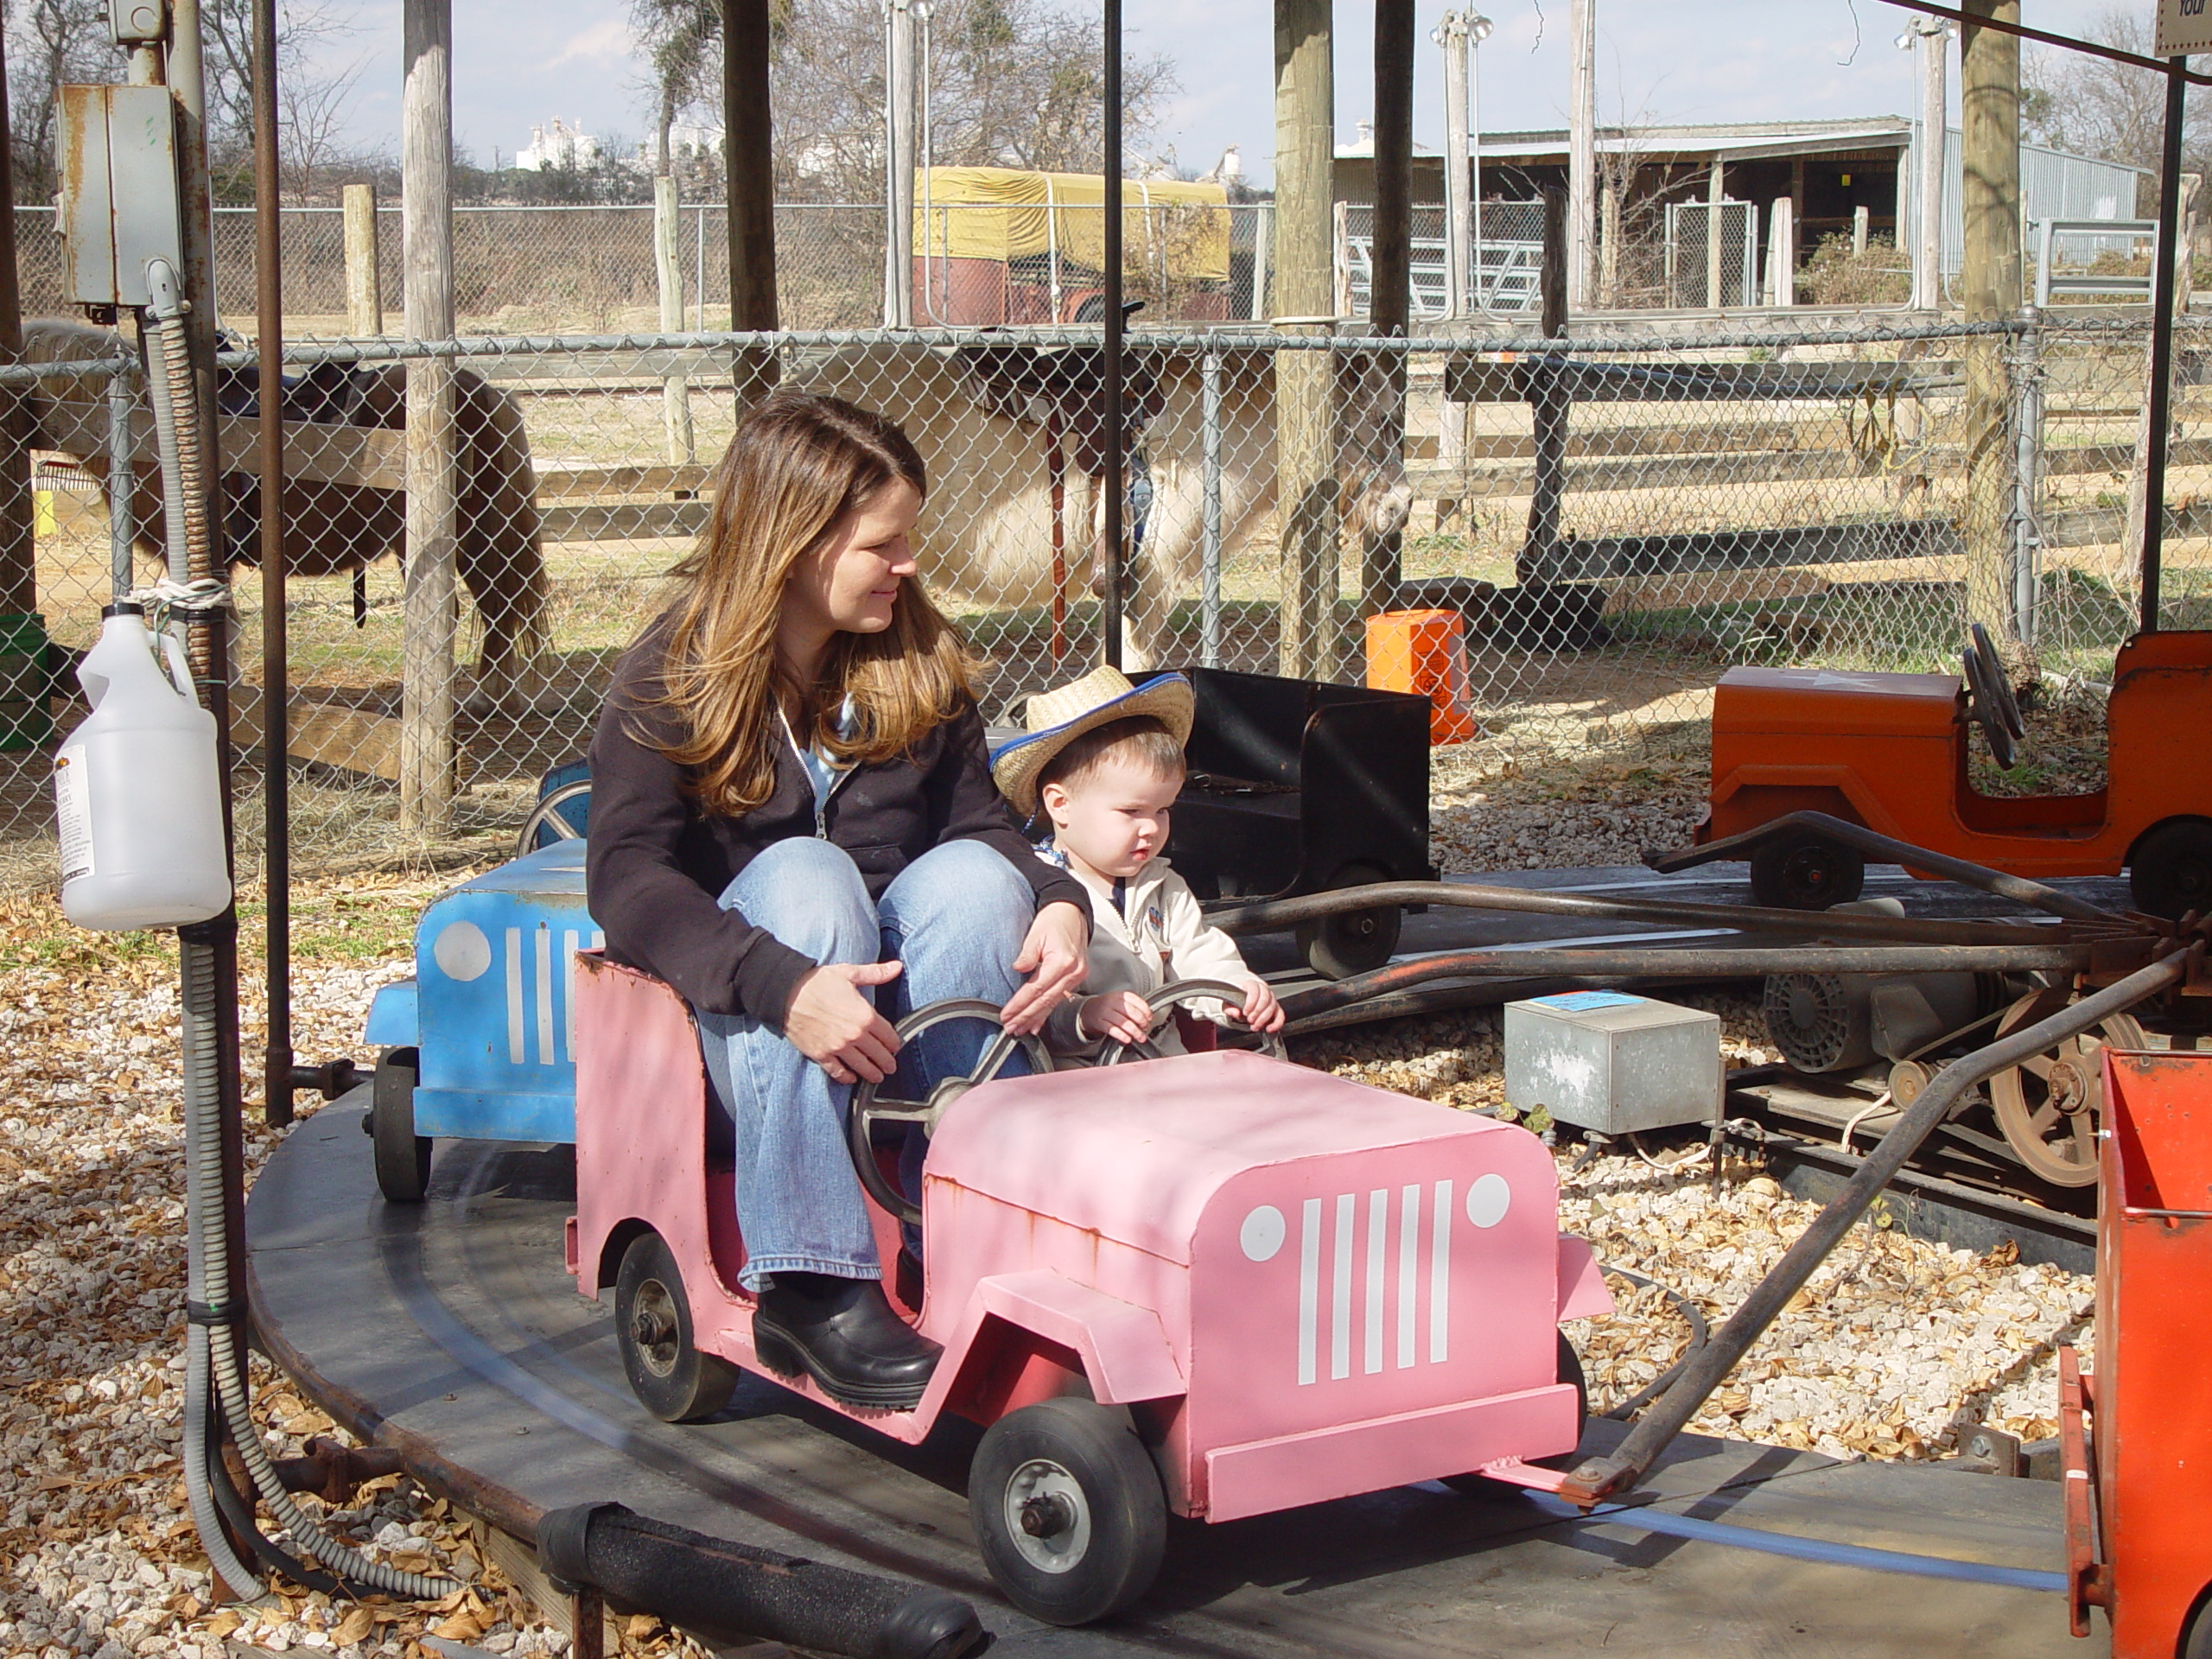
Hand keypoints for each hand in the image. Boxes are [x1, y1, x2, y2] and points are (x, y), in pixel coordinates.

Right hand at [784, 960, 902, 1084]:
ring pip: (862, 1067)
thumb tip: (897, 967)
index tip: (896, 1047)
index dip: (894, 1043)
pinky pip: (837, 1072)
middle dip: (887, 1062)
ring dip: (872, 1074)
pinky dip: (846, 1078)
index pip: (889, 1035)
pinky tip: (852, 1078)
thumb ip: (876, 974)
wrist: (786, 993)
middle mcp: (855, 1035)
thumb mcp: (849, 973)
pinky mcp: (821, 1055)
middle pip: (878, 1055)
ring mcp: (837, 1047)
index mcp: (865, 1015)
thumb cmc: (818, 982)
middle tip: (890, 1067)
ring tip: (877, 1077)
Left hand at [1001, 901, 1088, 1035]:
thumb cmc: (1054, 920)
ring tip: (1020, 1029)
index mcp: (1062, 962)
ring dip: (1035, 1018)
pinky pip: (1059, 999)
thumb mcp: (1036, 933)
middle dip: (1026, 1016)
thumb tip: (1018, 968)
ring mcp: (1077, 976)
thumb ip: (1027, 954)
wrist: (1072, 912)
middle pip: (1045, 1000)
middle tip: (1011, 1028)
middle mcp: (1073, 972)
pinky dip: (1047, 1012)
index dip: (1020, 1004)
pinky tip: (1037, 1024)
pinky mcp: (1076, 978)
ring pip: (1053, 1003)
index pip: (1036, 989)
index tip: (1006, 1014)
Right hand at [1078, 990, 1155, 1047]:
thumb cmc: (1108, 1007)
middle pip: (1130, 1011)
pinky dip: (1121, 1035)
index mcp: (1119, 995)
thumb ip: (1132, 1007)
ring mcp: (1104, 1012)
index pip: (1135, 1000)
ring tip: (1140, 1037)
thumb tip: (1147, 1017)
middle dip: (1141, 1021)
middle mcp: (1111, 1002)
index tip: (1150, 1018)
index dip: (1145, 1010)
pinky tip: (1127, 1039)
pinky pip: (1112, 1030)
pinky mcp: (1099, 1023)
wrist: (1087, 1011)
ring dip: (1134, 1031)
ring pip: (1122, 1022)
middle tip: (1146, 1028)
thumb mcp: (1119, 1001)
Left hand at [1228, 977, 1285, 1034]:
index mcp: (1251, 985)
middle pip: (1265, 999)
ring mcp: (1271, 998)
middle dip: (1257, 1012)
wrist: (1242, 1001)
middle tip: (1250, 1020)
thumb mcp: (1228, 1004)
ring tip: (1254, 1026)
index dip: (1251, 1002)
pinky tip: (1269, 1029)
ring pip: (1272, 1007)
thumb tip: (1235, 1013)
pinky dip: (1277, 1023)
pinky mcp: (1276, 1008)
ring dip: (1263, 1019)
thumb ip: (1229, 1008)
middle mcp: (1263, 989)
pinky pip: (1280, 1015)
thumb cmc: (1236, 1000)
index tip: (1245, 1012)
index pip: (1254, 990)